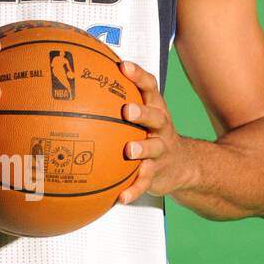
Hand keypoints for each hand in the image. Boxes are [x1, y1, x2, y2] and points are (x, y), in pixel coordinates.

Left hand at [117, 61, 192, 203]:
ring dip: (142, 150)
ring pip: (153, 149)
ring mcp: (161, 151)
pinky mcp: (158, 174)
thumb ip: (118, 101)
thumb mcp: (143, 116)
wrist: (184, 165)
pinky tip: (121, 197)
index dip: (138, 76)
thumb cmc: (152, 135)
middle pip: (155, 116)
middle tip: (126, 110)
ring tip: (129, 151)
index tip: (123, 66)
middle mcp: (161, 128)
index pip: (149, 87)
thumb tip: (79, 85)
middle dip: (142, 112)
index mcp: (155, 109)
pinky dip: (134, 189)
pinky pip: (145, 182)